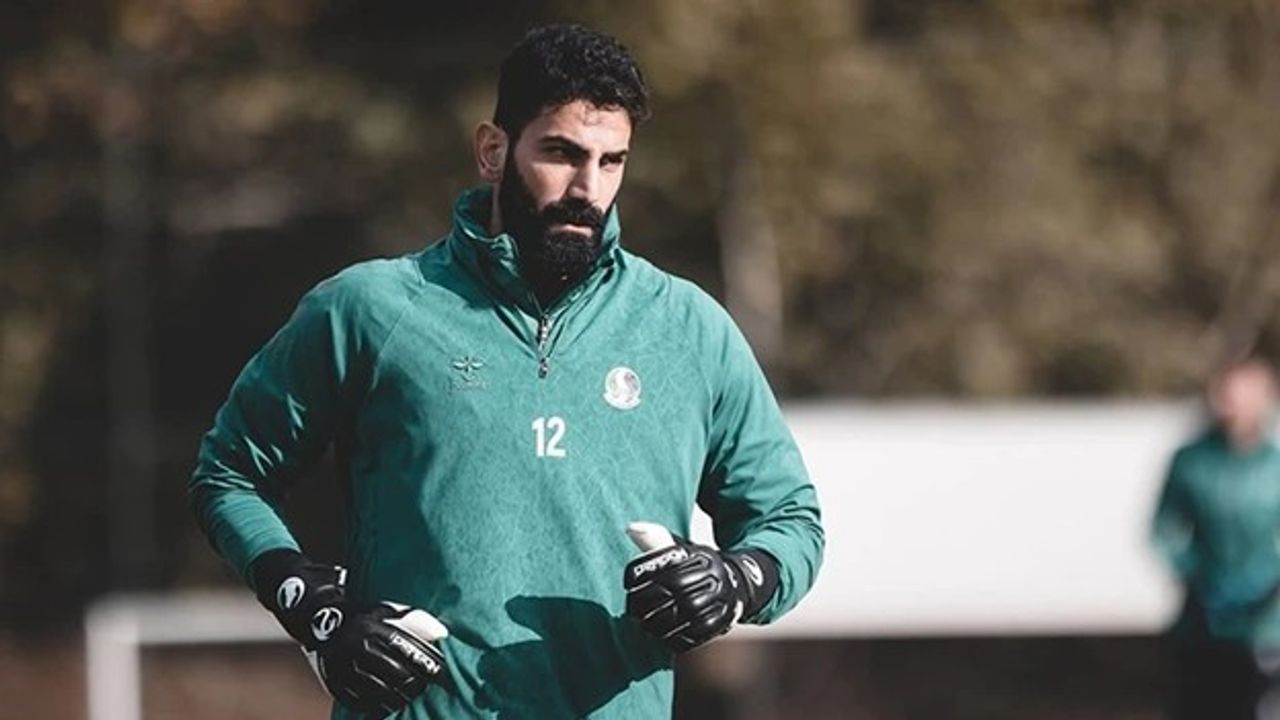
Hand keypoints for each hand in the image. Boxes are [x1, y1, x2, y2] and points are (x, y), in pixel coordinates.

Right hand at [251, 549, 447, 716]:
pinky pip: (358, 701)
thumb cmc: (362, 614)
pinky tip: (388, 707)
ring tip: (410, 699)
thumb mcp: (386, 610)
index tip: (440, 673)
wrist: (318, 616)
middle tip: (425, 688)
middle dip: (414, 684)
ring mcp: (342, 667)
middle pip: (394, 674)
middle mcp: (355, 648)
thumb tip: (443, 633)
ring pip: (377, 691)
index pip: (406, 650)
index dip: (426, 663)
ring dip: (398, 699)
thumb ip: (414, 620)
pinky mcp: (333, 681)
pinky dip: (375, 707)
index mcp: (370, 628)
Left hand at [621, 522, 776, 652]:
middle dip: (649, 602)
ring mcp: (720, 599)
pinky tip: (661, 636)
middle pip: (676, 590)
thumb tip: (631, 529)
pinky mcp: (721, 622)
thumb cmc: (696, 567)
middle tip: (632, 609)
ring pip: (686, 613)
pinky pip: (697, 633)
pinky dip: (676, 637)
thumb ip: (655, 539)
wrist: (735, 584)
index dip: (646, 578)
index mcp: (702, 557)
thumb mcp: (680, 548)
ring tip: (643, 623)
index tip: (629, 586)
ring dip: (660, 622)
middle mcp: (715, 576)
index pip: (669, 568)